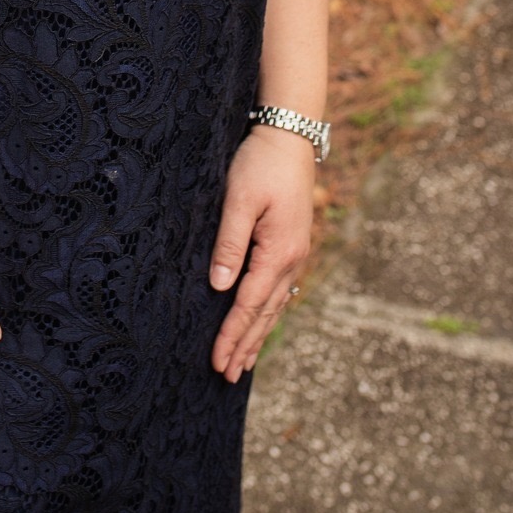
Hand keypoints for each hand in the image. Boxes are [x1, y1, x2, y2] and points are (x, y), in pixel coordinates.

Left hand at [207, 126, 314, 382]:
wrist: (290, 136)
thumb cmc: (260, 163)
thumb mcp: (239, 199)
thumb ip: (230, 243)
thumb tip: (220, 287)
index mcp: (279, 253)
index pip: (249, 304)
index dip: (231, 335)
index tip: (216, 362)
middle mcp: (292, 260)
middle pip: (264, 313)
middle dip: (244, 345)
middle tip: (226, 376)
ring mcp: (295, 254)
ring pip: (274, 305)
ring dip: (257, 335)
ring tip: (243, 364)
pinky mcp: (292, 245)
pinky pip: (279, 290)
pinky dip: (267, 312)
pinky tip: (262, 322)